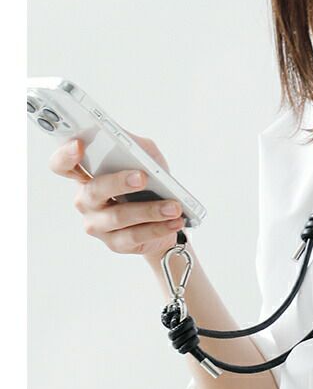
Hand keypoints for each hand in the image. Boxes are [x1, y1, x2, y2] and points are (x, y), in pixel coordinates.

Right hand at [49, 131, 184, 259]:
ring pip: (119, 217)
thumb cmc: (151, 182)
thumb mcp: (146, 157)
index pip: (62, 165)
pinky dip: (158, 228)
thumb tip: (134, 147)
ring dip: (150, 210)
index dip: (66, 155)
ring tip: (174, 206)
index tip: (80, 145)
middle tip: (142, 178)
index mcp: (87, 176)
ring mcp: (98, 224)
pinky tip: (174, 222)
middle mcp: (86, 200)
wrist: (167, 217)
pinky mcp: (116, 243)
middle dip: (118, 182)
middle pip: (94, 190)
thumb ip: (136, 147)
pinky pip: (135, 236)